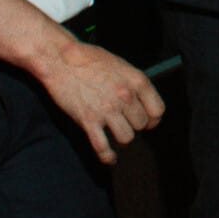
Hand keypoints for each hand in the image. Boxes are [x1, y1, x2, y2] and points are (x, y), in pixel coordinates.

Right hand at [36, 39, 164, 164]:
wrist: (60, 59)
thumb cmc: (89, 59)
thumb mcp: (121, 65)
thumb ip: (133, 83)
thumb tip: (142, 102)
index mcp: (136, 81)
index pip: (158, 110)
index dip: (153, 119)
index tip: (147, 122)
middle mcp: (125, 96)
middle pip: (141, 125)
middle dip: (134, 126)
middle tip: (124, 123)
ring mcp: (107, 109)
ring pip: (126, 138)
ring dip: (121, 138)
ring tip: (115, 133)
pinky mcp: (88, 120)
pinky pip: (102, 147)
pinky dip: (107, 156)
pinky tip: (109, 159)